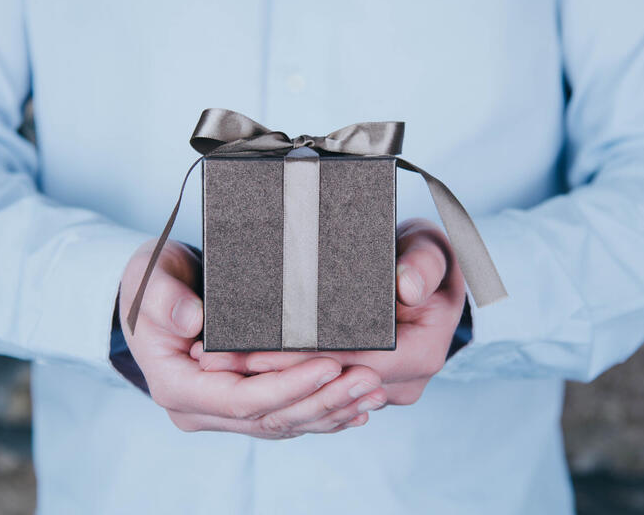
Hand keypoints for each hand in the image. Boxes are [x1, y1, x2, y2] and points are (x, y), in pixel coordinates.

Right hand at [120, 239, 387, 438]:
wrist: (152, 291)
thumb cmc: (151, 280)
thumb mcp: (149, 277)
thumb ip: (165, 299)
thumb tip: (191, 320)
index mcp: (177, 387)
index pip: (242, 400)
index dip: (288, 387)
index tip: (329, 366)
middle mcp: (199, 409)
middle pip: (270, 418)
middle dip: (323, 401)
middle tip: (368, 380)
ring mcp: (221, 412)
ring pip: (284, 424)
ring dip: (332, 411)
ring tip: (373, 392)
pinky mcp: (243, 405)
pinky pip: (287, 417)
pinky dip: (323, 413)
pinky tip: (358, 407)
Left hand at [194, 218, 465, 406]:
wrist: (429, 275)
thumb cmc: (426, 257)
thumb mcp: (430, 249)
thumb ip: (423, 264)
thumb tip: (409, 287)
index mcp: (421, 355)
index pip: (351, 365)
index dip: (300, 362)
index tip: (252, 351)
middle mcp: (402, 384)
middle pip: (325, 386)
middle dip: (268, 376)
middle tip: (213, 360)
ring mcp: (381, 391)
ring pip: (315, 393)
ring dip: (265, 381)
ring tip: (214, 363)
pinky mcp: (359, 388)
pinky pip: (316, 390)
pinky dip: (278, 380)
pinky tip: (235, 368)